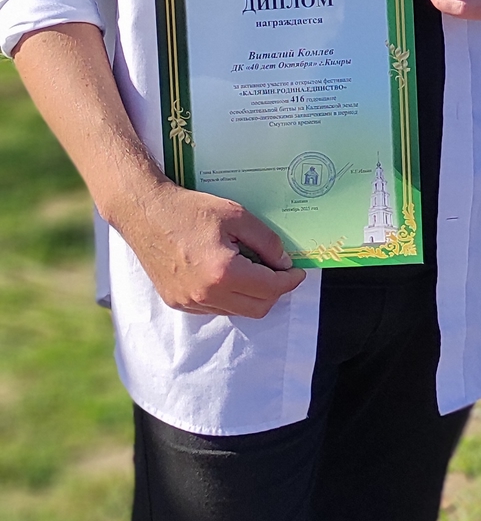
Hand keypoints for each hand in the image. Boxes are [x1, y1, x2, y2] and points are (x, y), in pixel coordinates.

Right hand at [117, 181, 306, 318]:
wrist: (144, 212)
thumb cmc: (189, 209)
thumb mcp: (236, 215)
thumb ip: (267, 241)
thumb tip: (284, 263)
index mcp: (224, 273)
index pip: (271, 289)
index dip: (289, 281)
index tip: (296, 271)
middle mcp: (206, 294)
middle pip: (257, 308)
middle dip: (274, 292)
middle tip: (277, 271)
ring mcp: (189, 302)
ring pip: (236, 311)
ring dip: (250, 296)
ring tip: (249, 269)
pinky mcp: (177, 302)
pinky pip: (214, 308)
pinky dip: (227, 297)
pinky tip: (224, 274)